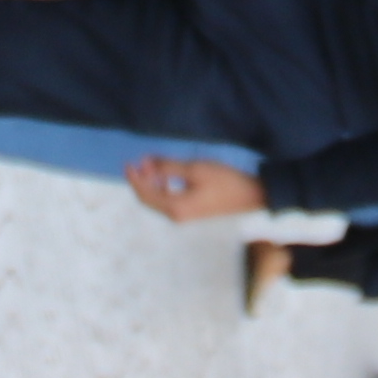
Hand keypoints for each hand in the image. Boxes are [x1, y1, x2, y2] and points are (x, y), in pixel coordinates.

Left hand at [131, 155, 269, 222]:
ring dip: (152, 183)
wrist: (249, 196)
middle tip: (139, 161)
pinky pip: (168, 201)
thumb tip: (146, 163)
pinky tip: (166, 176)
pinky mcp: (191, 212)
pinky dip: (162, 188)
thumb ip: (168, 167)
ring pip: (158, 200)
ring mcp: (184, 216)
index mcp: (175, 208)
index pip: (145, 194)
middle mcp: (176, 216)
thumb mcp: (194, 169)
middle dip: (142, 180)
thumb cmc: (223, 180)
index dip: (135, 179)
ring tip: (151, 164)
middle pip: (149, 200)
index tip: (128, 163)